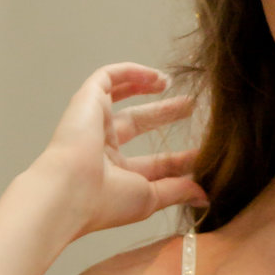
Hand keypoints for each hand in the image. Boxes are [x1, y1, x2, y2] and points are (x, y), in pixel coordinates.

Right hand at [37, 62, 205, 237]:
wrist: (68, 191)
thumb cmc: (104, 201)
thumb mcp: (151, 197)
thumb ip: (178, 191)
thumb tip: (205, 196)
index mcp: (115, 174)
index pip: (153, 162)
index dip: (178, 157)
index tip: (205, 152)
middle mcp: (101, 147)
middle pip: (140, 124)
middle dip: (164, 114)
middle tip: (191, 105)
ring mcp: (93, 122)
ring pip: (122, 96)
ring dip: (146, 87)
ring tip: (170, 81)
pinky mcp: (87, 100)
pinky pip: (108, 77)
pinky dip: (131, 72)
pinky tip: (157, 76)